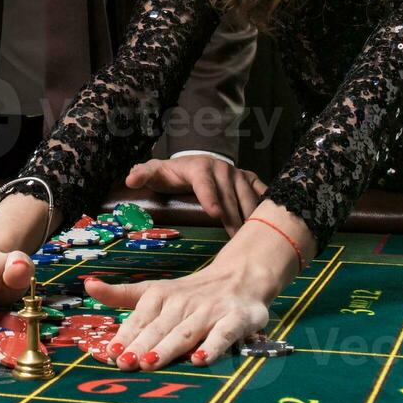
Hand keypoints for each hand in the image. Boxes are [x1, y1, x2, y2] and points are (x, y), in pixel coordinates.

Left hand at [86, 266, 271, 370]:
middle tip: (124, 362)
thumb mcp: (154, 291)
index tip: (110, 351)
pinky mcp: (235, 319)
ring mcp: (210, 311)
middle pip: (159, 327)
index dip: (125, 334)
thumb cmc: (189, 293)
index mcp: (161, 295)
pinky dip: (212, 347)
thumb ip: (121, 294)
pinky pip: (223, 334)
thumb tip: (88, 285)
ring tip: (150, 362)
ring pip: (186, 332)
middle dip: (141, 345)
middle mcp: (183, 302)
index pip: (140, 317)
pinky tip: (200, 360)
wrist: (240, 276)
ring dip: (168, 347)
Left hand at [125, 156, 266, 234]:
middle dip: (234, 216)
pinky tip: (273, 225)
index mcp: (198, 167)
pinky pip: (262, 192)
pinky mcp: (249, 179)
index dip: (211, 197)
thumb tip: (130, 180)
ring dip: (252, 216)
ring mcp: (238, 174)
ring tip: (255, 239)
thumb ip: (143, 174)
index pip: (205, 183)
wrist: (194, 162)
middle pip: (230, 195)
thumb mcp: (156, 172)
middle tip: (237, 240)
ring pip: (249, 196)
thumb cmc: (173, 173)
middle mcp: (222, 169)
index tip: (215, 214)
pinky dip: (267, 206)